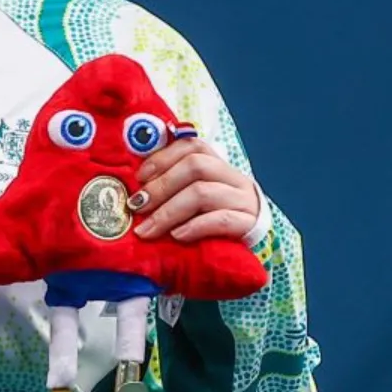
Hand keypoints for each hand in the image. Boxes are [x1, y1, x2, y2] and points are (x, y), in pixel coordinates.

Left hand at [129, 136, 260, 243]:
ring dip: (169, 211)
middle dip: (160, 186)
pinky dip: (194, 227)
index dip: (162, 157)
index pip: (191, 146)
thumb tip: (136, 184)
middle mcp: (233, 178)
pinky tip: (177, 236)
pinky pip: (221, 220)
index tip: (139, 177)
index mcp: (217, 166)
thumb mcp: (193, 198)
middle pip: (195, 166)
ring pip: (203, 193)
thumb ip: (173, 185)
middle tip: (137, 206)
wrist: (255, 245)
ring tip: (148, 229)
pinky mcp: (249, 224)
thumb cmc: (214, 219)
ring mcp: (243, 200)